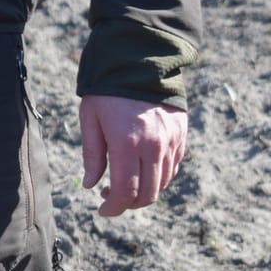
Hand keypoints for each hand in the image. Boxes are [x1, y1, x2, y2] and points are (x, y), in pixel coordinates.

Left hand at [80, 93, 188, 215]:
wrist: (138, 61)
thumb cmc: (106, 90)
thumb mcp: (90, 118)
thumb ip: (92, 154)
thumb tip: (91, 185)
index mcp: (127, 143)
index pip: (126, 191)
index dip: (114, 207)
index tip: (103, 210)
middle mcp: (153, 146)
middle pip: (148, 193)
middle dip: (130, 204)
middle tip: (112, 199)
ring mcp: (171, 141)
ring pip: (163, 182)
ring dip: (145, 192)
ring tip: (125, 185)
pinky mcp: (181, 136)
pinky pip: (173, 167)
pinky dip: (159, 177)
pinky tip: (143, 171)